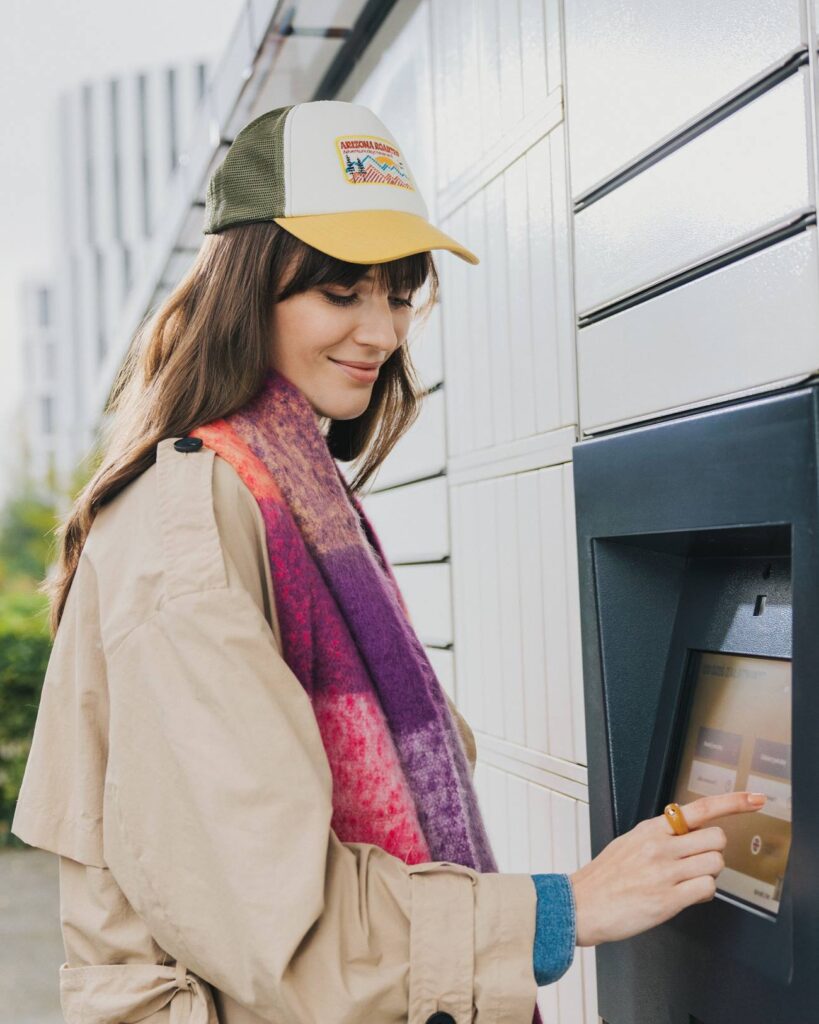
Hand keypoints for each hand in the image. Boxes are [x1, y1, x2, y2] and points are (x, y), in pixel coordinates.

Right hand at [569, 791, 766, 945]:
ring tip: (687, 881)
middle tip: (696, 862)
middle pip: (716, 838)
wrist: (582, 904)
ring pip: (716, 864)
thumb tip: (685, 832)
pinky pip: (707, 889)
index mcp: (651, 829)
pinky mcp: (669, 899)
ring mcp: (665, 872)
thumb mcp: (629, 842)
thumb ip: (659, 835)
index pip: (700, 808)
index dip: (733, 802)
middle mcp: (660, 846)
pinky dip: (703, 893)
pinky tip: (685, 895)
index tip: (755, 798)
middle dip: (713, 852)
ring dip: (708, 874)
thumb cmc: (604, 877)